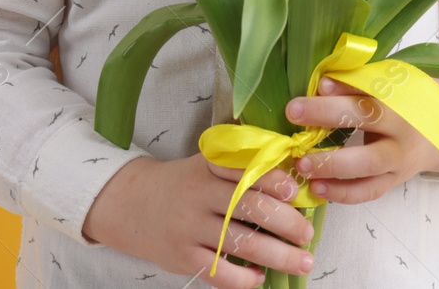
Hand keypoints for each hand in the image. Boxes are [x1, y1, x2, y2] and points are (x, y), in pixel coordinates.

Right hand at [83, 152, 316, 287]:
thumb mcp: (206, 162)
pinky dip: (243, 278)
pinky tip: (260, 277)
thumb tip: (292, 162)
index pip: (244, 169)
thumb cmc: (184, 183)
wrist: (132, 204)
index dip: (272, 179)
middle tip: (307, 233)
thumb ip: (242, 161)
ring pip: (240, 242)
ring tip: (303, 261)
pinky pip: (219, 272)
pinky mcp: (183, 257)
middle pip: (248, 207)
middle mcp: (199, 194)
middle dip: (285, 222)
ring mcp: (190, 227)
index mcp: (209, 166)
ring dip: (277, 255)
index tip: (295, 190)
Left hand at [283, 76, 438, 203]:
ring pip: (368, 166)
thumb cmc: (409, 101)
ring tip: (302, 162)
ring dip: (332, 165)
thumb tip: (322, 84)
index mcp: (401, 97)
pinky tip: (317, 188)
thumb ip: (359, 82)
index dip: (346, 85)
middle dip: (328, 115)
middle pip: (368, 120)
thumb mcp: (392, 84)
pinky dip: (342, 193)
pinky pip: (368, 191)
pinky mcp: (394, 181)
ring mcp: (399, 159)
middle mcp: (402, 128)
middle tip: (293, 111)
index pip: (372, 86)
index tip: (320, 82)